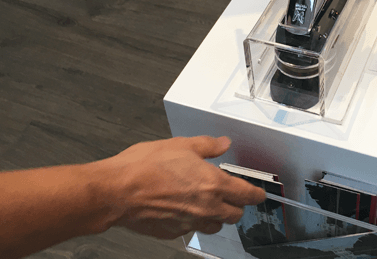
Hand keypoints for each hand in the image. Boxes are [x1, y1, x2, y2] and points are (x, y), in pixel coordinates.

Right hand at [97, 136, 265, 238]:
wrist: (117, 191)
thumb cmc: (144, 168)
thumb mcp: (181, 145)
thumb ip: (207, 146)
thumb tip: (223, 143)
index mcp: (213, 184)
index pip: (247, 195)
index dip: (256, 194)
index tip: (258, 194)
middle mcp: (206, 207)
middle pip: (235, 215)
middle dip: (236, 205)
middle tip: (230, 194)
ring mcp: (190, 222)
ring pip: (215, 226)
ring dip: (217, 216)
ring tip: (207, 202)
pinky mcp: (173, 232)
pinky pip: (192, 229)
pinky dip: (193, 221)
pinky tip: (183, 208)